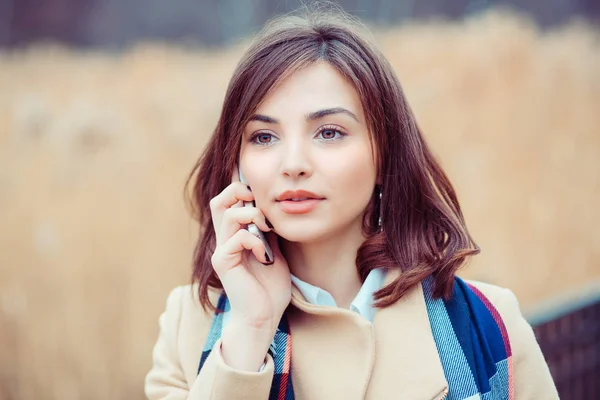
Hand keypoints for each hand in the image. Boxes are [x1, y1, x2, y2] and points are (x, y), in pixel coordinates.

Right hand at [209, 167, 291, 334]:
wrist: (264, 316)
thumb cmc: (270, 286)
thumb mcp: (274, 250)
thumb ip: (269, 230)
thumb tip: (277, 208)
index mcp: (234, 235)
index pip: (228, 201)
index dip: (242, 190)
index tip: (266, 199)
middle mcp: (224, 239)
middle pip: (218, 200)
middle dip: (240, 192)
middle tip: (260, 204)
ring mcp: (222, 250)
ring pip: (230, 214)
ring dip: (254, 216)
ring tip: (268, 231)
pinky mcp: (223, 262)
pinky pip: (238, 237)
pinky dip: (256, 241)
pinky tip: (265, 256)